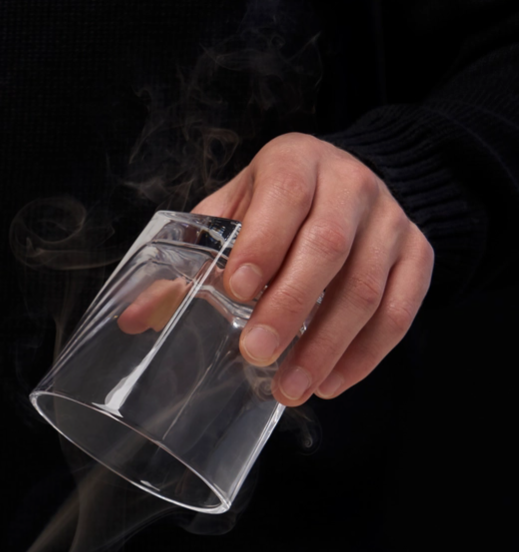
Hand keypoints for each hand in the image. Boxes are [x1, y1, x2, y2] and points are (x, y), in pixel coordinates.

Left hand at [193, 133, 433, 404]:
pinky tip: (332, 383)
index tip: (236, 292)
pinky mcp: (417, 254)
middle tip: (255, 355)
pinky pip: (400, 310)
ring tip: (290, 389)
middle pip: (327, 247)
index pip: (284, 196)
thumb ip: (188, 260)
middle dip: (290, 307)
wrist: (347, 186)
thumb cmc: (274, 206)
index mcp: (295, 162)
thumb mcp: (230, 213)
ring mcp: (390, 221)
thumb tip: (133, 320)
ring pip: (366, 287)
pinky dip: (366, 353)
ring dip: (327, 346)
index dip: (262, 244)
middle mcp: (350, 184)